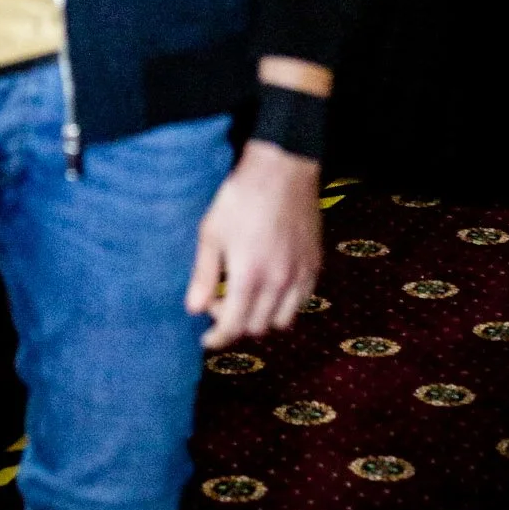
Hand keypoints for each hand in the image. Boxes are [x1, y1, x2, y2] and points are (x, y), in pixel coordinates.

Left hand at [186, 141, 321, 348]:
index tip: (206, 340)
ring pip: (282, 321)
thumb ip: (204, 274)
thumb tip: (193, 309)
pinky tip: (271, 286)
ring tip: (247, 298)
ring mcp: (300, 275)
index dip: (218, 339)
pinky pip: (302, 302)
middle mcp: (278, 283)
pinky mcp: (315, 265)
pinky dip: (285, 304)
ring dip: (261, 318)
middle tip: (220, 303)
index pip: (233, 326)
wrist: (282, 170)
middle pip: (257, 328)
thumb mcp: (212, 232)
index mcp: (249, 276)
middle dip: (235, 323)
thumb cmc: (241, 197)